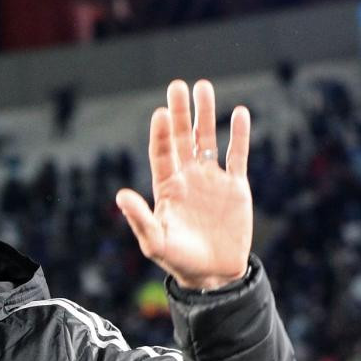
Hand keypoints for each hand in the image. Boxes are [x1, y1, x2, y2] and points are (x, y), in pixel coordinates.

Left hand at [115, 79, 252, 290]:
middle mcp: (188, 178)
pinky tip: (239, 113)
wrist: (214, 274)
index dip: (160, 134)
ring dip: (205, 115)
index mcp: (167, 187)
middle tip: (177, 86)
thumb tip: (120, 195)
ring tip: (203, 87)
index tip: (160, 112)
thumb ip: (140, 218)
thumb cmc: (179, 260)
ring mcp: (212, 179)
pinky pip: (237, 155)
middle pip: (181, 138)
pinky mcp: (235, 186)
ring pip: (208, 139)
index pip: (161, 153)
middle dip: (179, 113)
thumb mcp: (156, 242)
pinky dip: (239, 135)